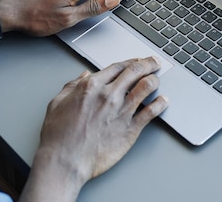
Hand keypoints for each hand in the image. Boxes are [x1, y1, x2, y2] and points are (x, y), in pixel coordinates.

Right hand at [20, 57, 168, 201]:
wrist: (65, 161)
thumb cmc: (59, 136)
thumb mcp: (57, 103)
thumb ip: (72, 86)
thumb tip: (83, 76)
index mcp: (91, 86)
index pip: (117, 66)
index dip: (130, 61)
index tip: (136, 61)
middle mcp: (109, 95)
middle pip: (135, 71)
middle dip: (148, 64)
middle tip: (154, 63)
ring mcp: (121, 111)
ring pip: (146, 87)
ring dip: (155, 80)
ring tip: (158, 79)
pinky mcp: (130, 129)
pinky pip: (151, 112)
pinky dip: (160, 104)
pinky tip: (163, 101)